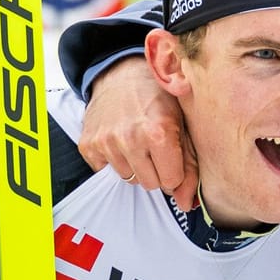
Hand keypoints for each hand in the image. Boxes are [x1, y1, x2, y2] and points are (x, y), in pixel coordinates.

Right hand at [81, 58, 197, 208]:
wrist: (122, 73)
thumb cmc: (159, 97)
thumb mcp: (183, 125)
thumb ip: (190, 167)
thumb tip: (188, 205)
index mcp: (159, 133)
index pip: (171, 182)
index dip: (174, 170)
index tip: (172, 153)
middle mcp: (130, 139)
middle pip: (150, 184)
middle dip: (156, 170)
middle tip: (155, 146)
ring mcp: (106, 142)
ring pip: (128, 179)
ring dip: (135, 165)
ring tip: (137, 140)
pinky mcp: (88, 145)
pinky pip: (106, 171)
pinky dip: (114, 160)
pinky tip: (120, 140)